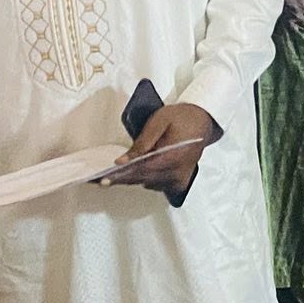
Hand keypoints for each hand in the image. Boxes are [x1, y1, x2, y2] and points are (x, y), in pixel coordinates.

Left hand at [100, 102, 219, 198]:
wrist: (203, 121)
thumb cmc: (181, 117)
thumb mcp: (159, 121)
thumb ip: (142, 142)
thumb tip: (122, 161)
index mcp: (174, 156)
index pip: (142, 170)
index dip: (122, 176)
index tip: (104, 180)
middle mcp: (178, 172)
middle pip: (143, 180)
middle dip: (121, 179)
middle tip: (101, 179)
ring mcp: (180, 178)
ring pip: (148, 184)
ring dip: (134, 177)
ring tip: (118, 172)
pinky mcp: (180, 181)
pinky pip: (157, 185)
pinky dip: (146, 178)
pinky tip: (139, 169)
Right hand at [282, 0, 303, 29]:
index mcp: (302, 5)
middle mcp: (296, 14)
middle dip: (302, 18)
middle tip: (297, 11)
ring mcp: (287, 19)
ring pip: (296, 29)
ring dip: (295, 24)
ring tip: (291, 18)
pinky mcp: (278, 21)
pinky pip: (286, 30)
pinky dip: (288, 27)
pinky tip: (286, 21)